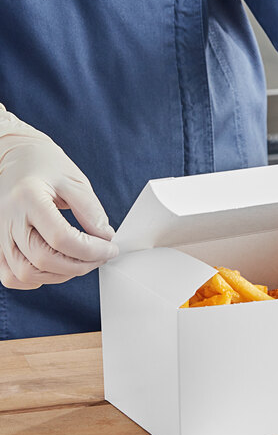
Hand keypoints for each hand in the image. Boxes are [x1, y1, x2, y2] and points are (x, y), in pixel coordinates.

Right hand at [0, 103, 118, 288]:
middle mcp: (8, 219)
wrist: (12, 155)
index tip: (111, 248)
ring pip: (27, 273)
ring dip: (61, 275)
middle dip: (81, 265)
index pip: (60, 238)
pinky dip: (36, 279)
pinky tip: (57, 267)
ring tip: (83, 261)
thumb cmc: (44, 164)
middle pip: (44, 259)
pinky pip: (11, 276)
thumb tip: (105, 238)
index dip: (91, 250)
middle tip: (102, 256)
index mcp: (28, 198)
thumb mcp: (74, 179)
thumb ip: (90, 209)